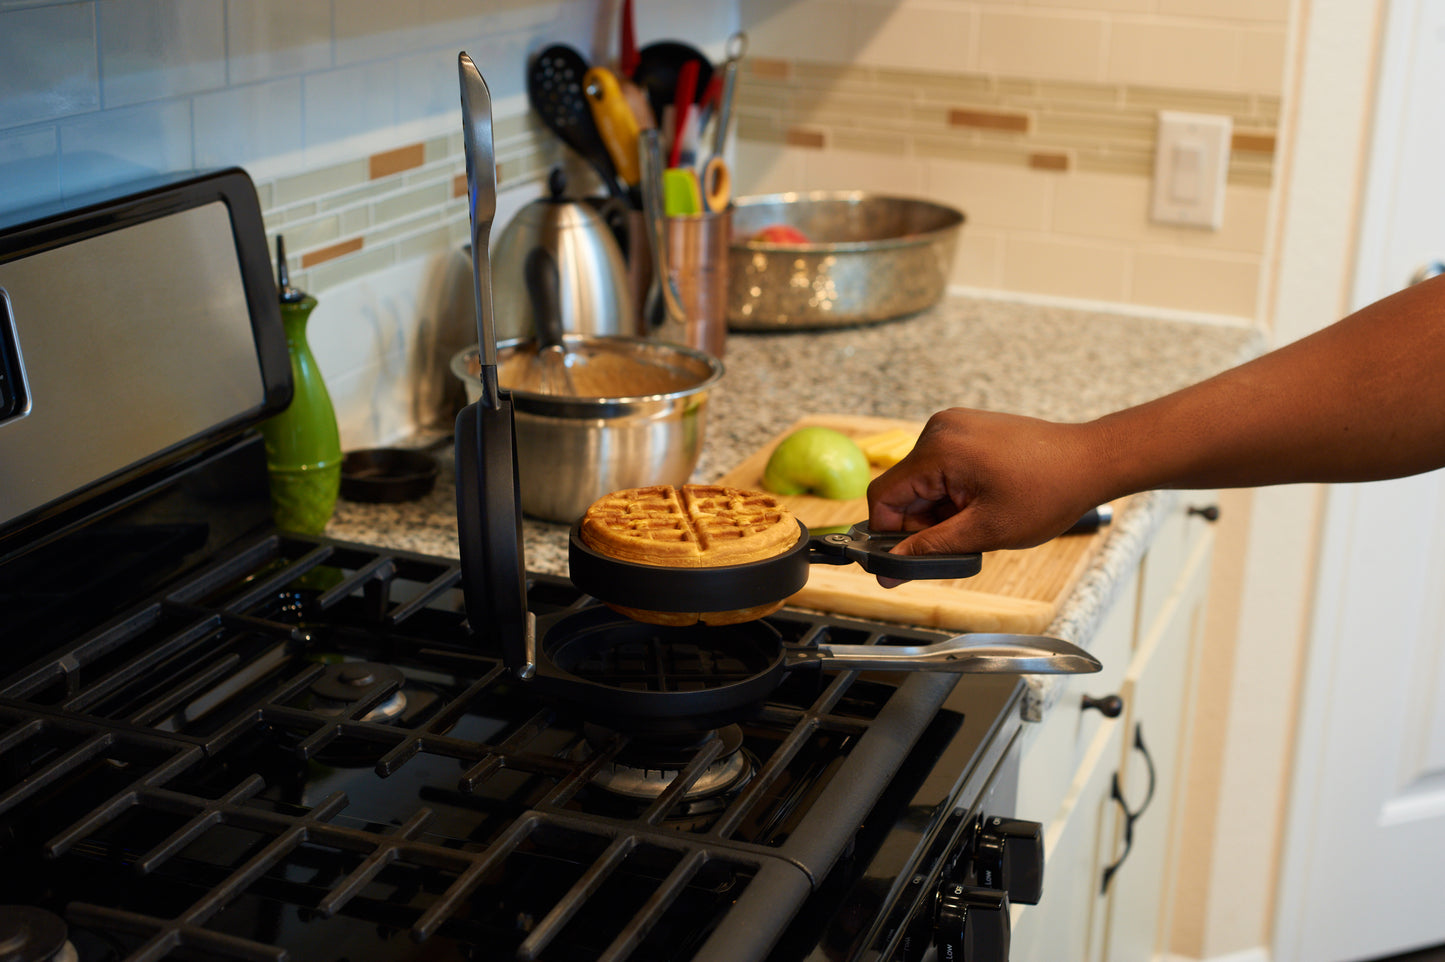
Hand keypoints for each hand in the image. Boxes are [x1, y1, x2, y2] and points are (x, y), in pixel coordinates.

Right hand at [866, 408, 1108, 584]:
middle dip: (922, 520)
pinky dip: (952, 489)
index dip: (889, 533)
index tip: (906, 556)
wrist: (1090, 461)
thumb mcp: (985, 531)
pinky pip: (941, 464)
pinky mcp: (967, 427)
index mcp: (938, 451)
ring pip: (922, 479)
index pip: (883, 496)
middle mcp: (939, 429)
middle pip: (903, 488)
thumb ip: (930, 550)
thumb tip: (889, 570)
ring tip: (979, 516)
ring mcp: (953, 424)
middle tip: (959, 538)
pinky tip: (983, 499)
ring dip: (939, 506)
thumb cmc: (1048, 492)